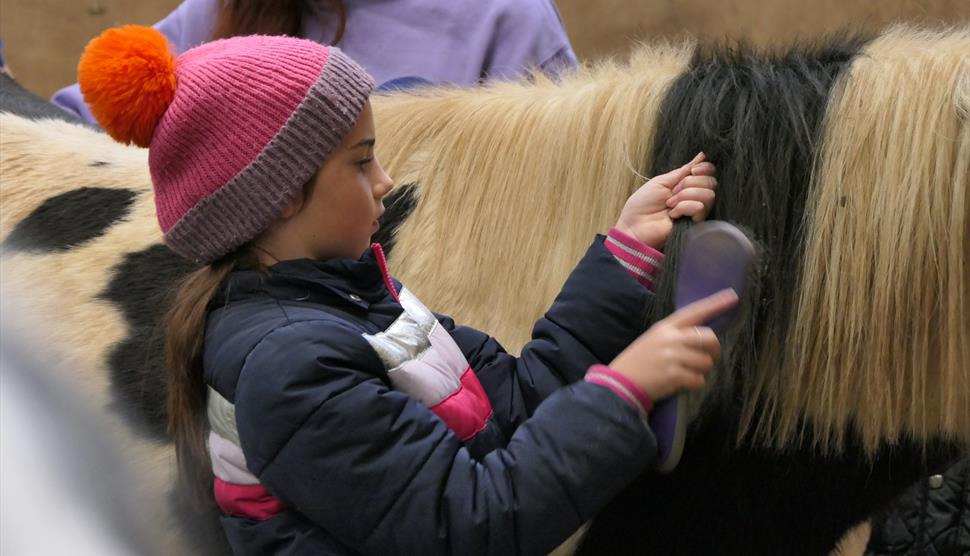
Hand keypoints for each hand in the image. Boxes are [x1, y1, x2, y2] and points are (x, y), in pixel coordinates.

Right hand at [609, 289, 737, 401]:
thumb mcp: (654, 340)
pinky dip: (694, 384)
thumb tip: (706, 339)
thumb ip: (677, 335)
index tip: (732, 297)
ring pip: (706, 362)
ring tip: (684, 373)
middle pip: (709, 338)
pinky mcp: (673, 375)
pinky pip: (699, 379)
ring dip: (701, 371)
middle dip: (713, 351)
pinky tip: (680, 384)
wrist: (621, 383)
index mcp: (665, 327)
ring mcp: (672, 356)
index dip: (715, 304)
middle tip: (706, 358)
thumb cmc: (639, 361)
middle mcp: (670, 338)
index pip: (695, 312)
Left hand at [614, 152, 717, 249]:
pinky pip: (700, 207)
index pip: (710, 173)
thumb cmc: (643, 205)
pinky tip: (672, 215)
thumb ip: (682, 171)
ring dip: (685, 195)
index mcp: (687, 185)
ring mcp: (696, 212)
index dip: (705, 168)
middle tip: (672, 192)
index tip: (693, 170)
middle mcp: (695, 197)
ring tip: (670, 204)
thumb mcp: (662, 181)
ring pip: (708, 195)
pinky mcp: (696, 225)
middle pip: (711, 182)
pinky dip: (683, 207)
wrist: (634, 225)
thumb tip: (701, 156)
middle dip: (689, 183)